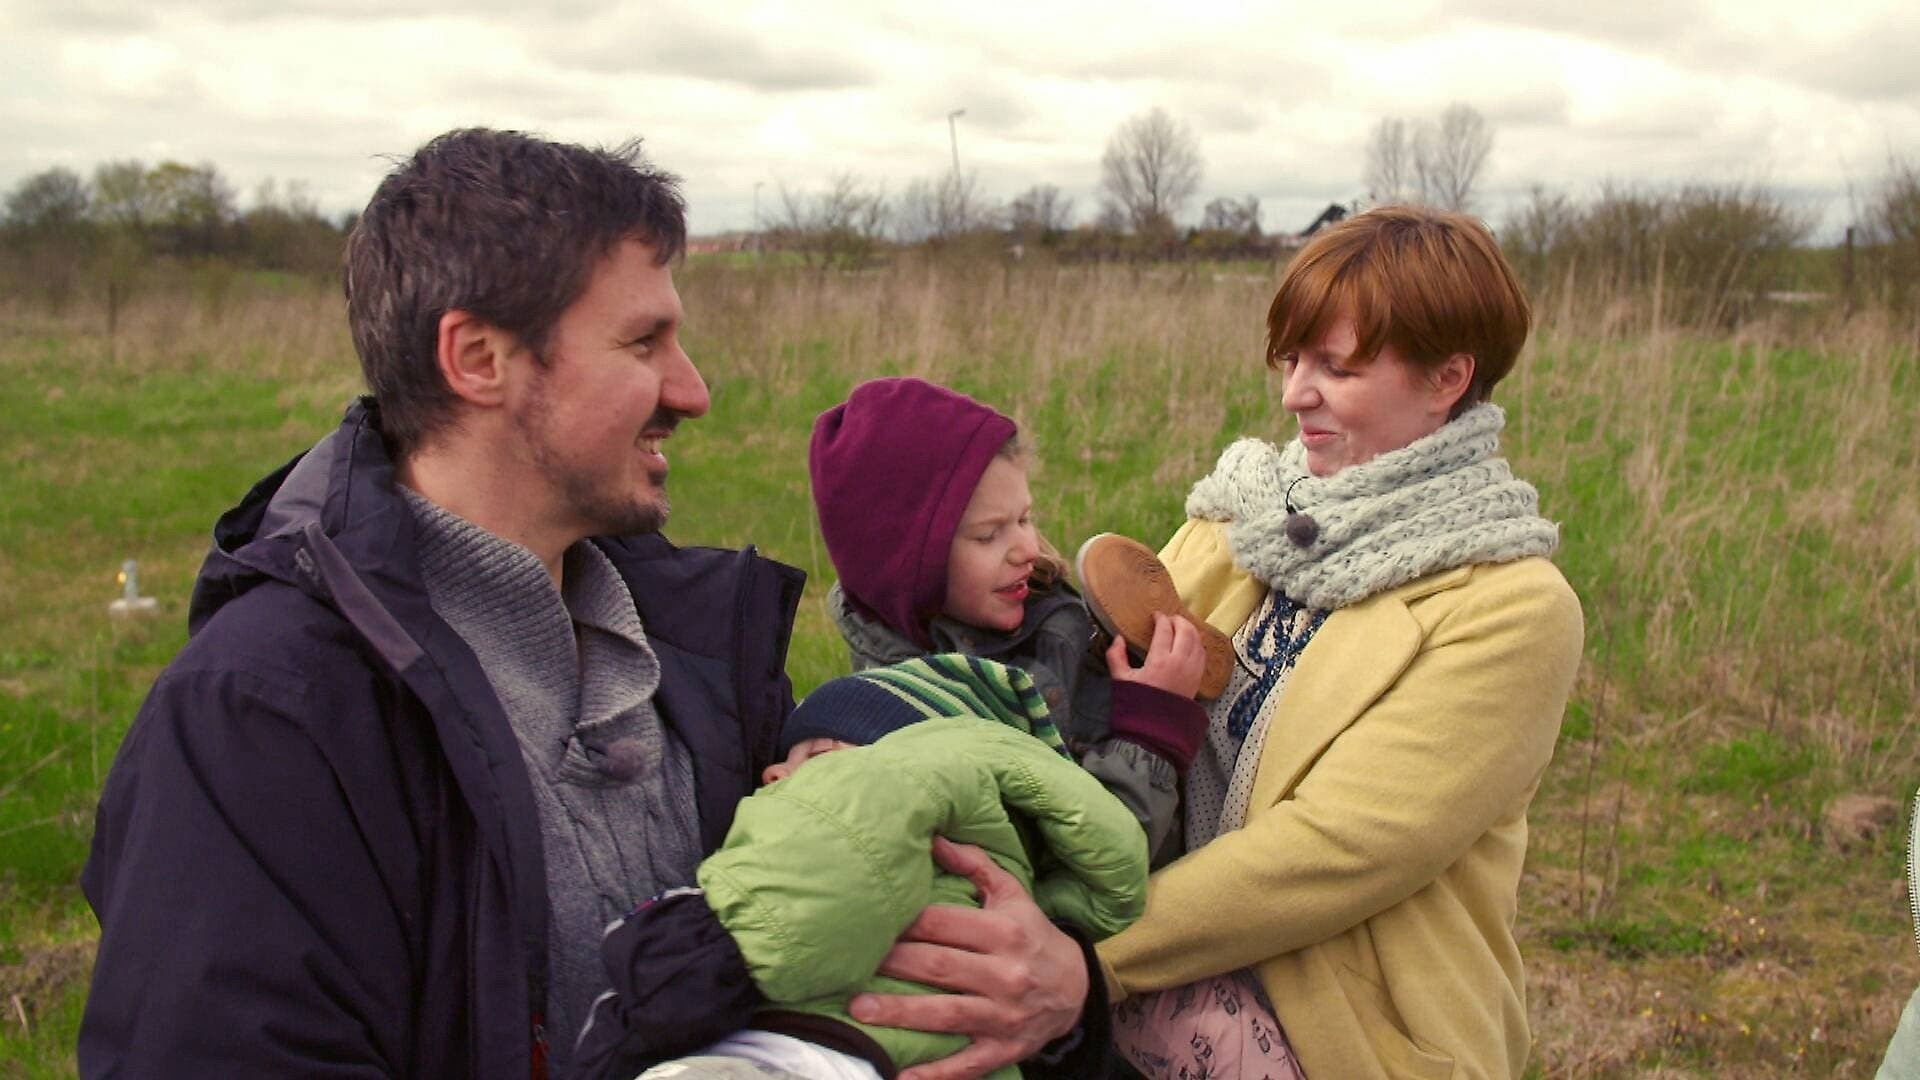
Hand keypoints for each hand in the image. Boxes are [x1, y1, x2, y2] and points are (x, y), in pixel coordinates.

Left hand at [848, 837, 1088, 1079]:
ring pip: (945, 1014)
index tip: (870, 921)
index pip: (945, 924)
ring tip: (859, 1010)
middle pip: (939, 967)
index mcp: (1004, 932)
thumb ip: (975, 866)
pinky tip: (899, 1078)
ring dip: (901, 1014)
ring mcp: (1003, 1016)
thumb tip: (934, 837)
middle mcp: (1005, 974)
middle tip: (850, 964)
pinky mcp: (1003, 1049)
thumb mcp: (1013, 895)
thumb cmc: (1031, 936)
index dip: (906, 923)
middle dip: (894, 966)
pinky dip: (934, 1075)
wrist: (1078, 989)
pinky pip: (965, 1065)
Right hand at [1105, 611, 1205, 699]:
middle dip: (1178, 620)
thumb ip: (1116, 656)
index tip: (1156, 615)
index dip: (1161, 618)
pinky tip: (1191, 642)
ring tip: (1181, 626)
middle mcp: (1179, 661)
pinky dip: (1198, 643)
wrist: (1156, 727)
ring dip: (1190, 629)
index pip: (1164, 630)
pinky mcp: (1198, 677)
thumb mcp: (1121, 680)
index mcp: (1159, 660)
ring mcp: (1191, 669)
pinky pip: (1202, 653)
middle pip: (1185, 630)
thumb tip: (1118, 639)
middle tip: (1169, 618)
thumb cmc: (1138, 703)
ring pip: (1197, 640)